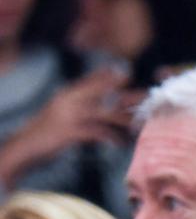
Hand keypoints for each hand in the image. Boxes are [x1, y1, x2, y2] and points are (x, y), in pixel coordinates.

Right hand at [0, 70, 132, 186]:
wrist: (25, 147)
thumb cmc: (48, 132)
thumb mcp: (62, 112)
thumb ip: (79, 104)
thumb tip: (102, 103)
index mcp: (68, 94)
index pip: (91, 81)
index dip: (109, 76)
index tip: (128, 71)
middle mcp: (69, 100)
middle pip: (104, 95)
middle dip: (127, 97)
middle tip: (148, 99)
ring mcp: (69, 115)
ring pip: (105, 113)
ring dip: (125, 119)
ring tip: (141, 125)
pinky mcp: (69, 132)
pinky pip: (97, 132)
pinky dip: (111, 137)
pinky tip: (121, 143)